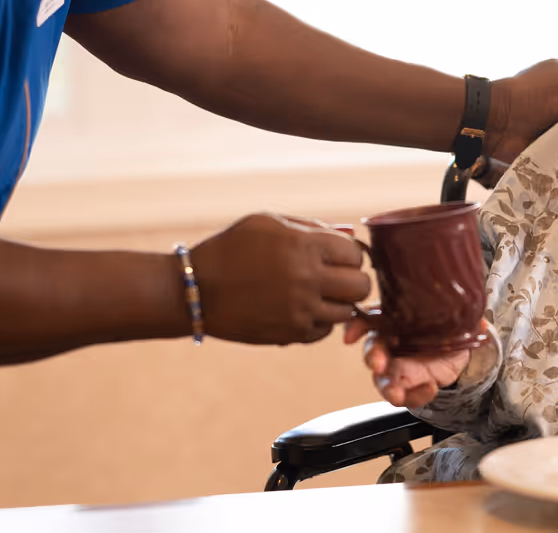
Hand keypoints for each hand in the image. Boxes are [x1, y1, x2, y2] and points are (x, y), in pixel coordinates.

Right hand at [190, 214, 371, 344]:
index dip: (348, 254)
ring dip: (338, 302)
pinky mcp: (291, 334)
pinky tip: (302, 309)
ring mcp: (301, 310)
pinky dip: (320, 321)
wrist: (196, 290)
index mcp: (304, 245)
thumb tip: (347, 234)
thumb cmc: (231, 249)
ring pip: (348, 311)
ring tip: (317, 293)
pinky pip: (325, 331)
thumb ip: (311, 227)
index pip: (355, 253)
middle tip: (336, 277)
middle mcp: (307, 278)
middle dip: (352, 279)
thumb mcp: (268, 223)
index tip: (336, 256)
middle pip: (361, 286)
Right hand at [346, 316, 479, 409]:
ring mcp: (397, 367)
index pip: (369, 319)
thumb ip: (464, 314)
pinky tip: (430, 390)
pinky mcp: (408, 386)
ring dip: (387, 387)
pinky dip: (416, 396)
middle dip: (372, 356)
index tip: (351, 336)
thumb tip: (480, 321)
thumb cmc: (447, 327)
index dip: (357, 326)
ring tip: (397, 394)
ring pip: (382, 379)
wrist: (459, 353)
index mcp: (395, 320)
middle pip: (372, 350)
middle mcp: (391, 343)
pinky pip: (406, 396)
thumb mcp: (455, 316)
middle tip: (378, 363)